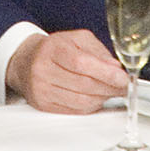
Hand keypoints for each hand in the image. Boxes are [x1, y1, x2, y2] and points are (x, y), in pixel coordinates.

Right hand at [5, 30, 129, 113]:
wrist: (26, 60)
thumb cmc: (54, 49)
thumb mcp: (76, 39)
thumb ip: (97, 51)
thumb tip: (115, 68)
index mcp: (52, 49)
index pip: (81, 63)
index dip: (105, 73)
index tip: (123, 78)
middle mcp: (43, 70)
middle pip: (83, 85)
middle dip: (109, 87)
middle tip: (123, 86)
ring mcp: (42, 89)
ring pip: (81, 101)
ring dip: (102, 98)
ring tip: (110, 91)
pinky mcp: (43, 105)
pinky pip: (75, 110)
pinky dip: (91, 106)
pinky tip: (96, 97)